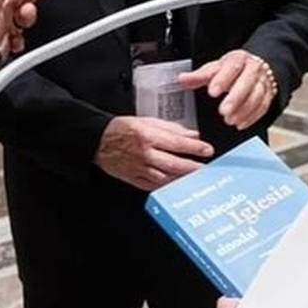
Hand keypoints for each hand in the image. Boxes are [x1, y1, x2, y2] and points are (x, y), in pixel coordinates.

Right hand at [94, 116, 213, 190]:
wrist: (99, 142)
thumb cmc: (122, 129)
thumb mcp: (147, 121)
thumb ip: (171, 128)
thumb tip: (192, 134)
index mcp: (148, 136)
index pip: (177, 143)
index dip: (194, 147)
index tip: (207, 150)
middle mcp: (144, 153)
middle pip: (174, 163)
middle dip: (193, 167)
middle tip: (206, 168)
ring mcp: (139, 168)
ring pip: (166, 177)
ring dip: (183, 178)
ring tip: (196, 178)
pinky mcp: (135, 179)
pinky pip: (154, 185)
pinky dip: (168, 186)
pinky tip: (178, 184)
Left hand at [179, 50, 277, 130]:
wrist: (254, 68)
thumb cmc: (231, 69)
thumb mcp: (214, 68)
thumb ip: (198, 76)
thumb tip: (182, 79)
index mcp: (238, 59)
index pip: (231, 67)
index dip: (222, 80)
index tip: (212, 92)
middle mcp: (253, 69)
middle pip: (247, 83)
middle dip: (235, 98)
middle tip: (223, 111)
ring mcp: (263, 82)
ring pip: (257, 96)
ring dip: (244, 110)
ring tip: (230, 121)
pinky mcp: (268, 95)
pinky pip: (263, 106)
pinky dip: (252, 117)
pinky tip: (240, 124)